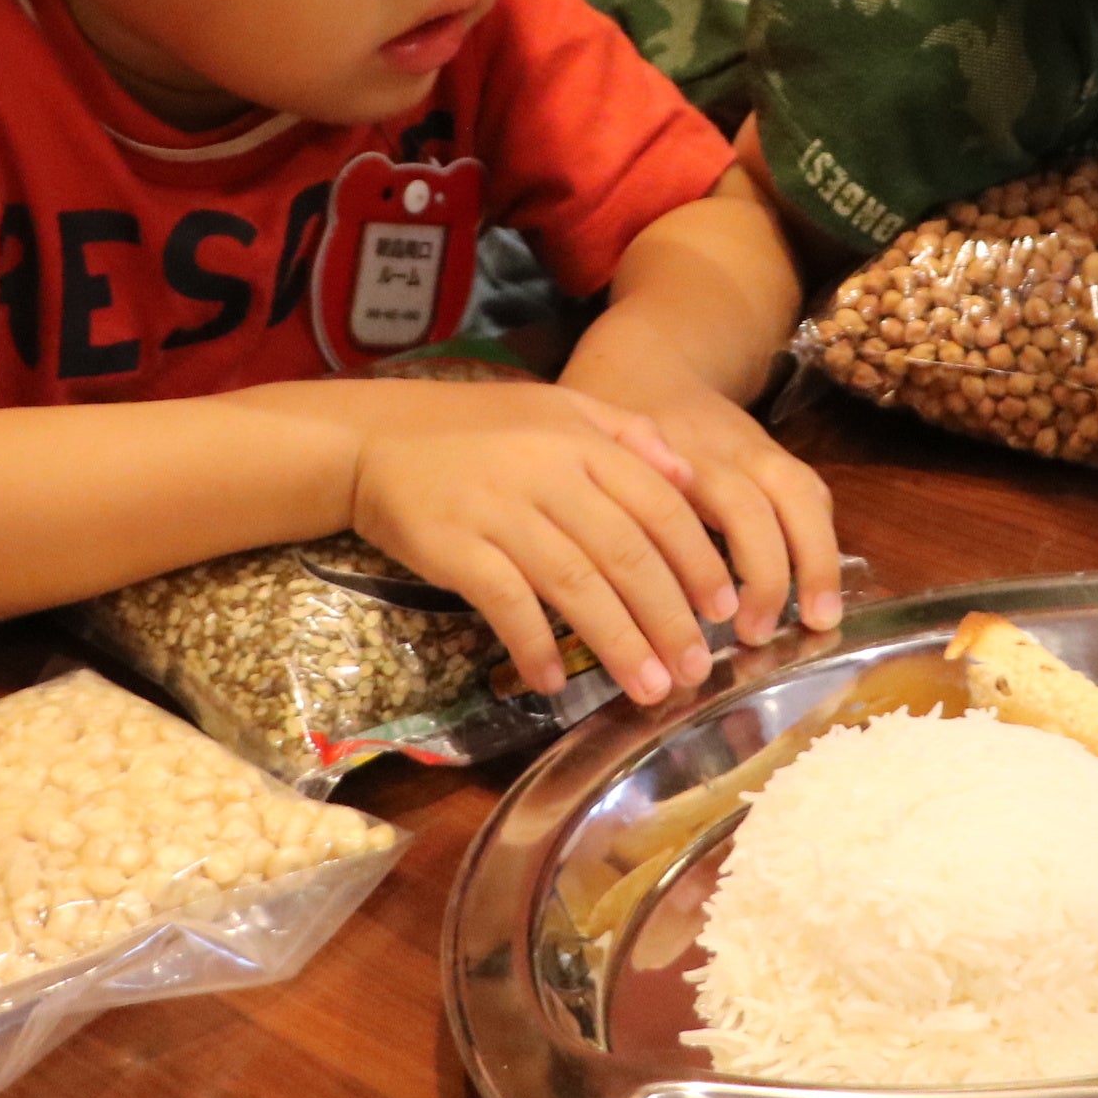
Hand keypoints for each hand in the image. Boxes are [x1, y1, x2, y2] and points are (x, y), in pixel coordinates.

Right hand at [337, 385, 730, 707]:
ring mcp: (499, 511)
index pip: (658, 505)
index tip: (724, 611)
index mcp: (581, 441)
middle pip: (625, 553)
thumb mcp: (556, 408)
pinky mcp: (454, 546)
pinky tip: (554, 681)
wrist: (373, 438)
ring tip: (649, 689)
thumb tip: (690, 476)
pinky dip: (533, 644)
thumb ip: (626, 432)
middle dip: (668, 617)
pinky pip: (506, 602)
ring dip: (618, 643)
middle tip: (695, 670)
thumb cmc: (475, 429)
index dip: (696, 562)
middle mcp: (546, 473)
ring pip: (575, 584)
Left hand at [566, 379, 843, 653]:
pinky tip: (819, 589)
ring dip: (817, 560)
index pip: (702, 512)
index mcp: (668, 454)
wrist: (650, 361)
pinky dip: (820, 539)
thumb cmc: (608, 428)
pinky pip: (811, 494)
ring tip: (821, 619)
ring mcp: (756, 448)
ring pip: (801, 495)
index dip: (714, 567)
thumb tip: (602, 601)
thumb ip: (602, 513)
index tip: (717, 620)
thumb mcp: (587, 459)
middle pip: (761, 506)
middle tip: (760, 635)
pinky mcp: (776, 454)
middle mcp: (721, 450)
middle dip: (770, 574)